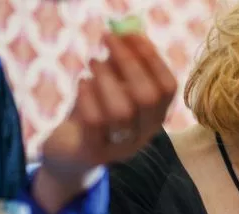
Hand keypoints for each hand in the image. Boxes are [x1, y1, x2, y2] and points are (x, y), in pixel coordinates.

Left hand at [34, 33, 176, 202]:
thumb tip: (123, 34)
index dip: (153, 59)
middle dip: (128, 62)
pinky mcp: (94, 152)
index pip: (167, 88)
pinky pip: (94, 122)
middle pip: (148, 98)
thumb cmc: (95, 115)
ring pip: (122, 111)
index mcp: (154, 116)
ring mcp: (120, 146)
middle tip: (108, 39)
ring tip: (93, 63)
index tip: (132, 35)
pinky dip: (87, 96)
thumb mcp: (111, 89)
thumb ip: (120, 66)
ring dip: (107, 79)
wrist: (70, 155)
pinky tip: (81, 83)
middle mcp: (144, 133)